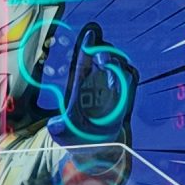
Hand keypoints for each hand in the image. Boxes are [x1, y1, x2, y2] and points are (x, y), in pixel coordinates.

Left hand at [58, 24, 136, 143]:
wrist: (96, 150)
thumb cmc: (77, 137)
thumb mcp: (62, 132)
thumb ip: (58, 128)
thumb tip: (54, 124)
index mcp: (79, 85)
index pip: (83, 61)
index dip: (86, 47)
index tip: (89, 35)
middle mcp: (96, 82)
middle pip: (102, 56)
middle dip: (102, 52)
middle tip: (101, 60)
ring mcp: (112, 88)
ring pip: (117, 64)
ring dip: (115, 63)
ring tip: (110, 68)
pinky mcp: (125, 95)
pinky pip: (130, 77)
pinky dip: (127, 75)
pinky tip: (122, 80)